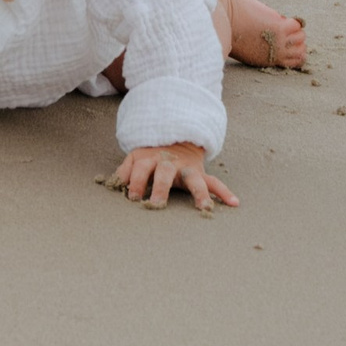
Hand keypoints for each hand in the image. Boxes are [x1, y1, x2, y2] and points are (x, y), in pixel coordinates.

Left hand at [111, 144, 236, 211]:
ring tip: (204, 206)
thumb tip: (112, 185)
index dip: (134, 182)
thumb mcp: (135, 157)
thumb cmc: (151, 156)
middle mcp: (169, 163)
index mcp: (150, 159)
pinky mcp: (200, 174)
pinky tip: (234, 203)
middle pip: (164, 173)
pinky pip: (214, 182)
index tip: (132, 198)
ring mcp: (186, 168)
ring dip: (198, 193)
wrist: (175, 138)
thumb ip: (124, 171)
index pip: (139, 168)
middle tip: (156, 205)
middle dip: (160, 188)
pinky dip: (224, 192)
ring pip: (193, 179)